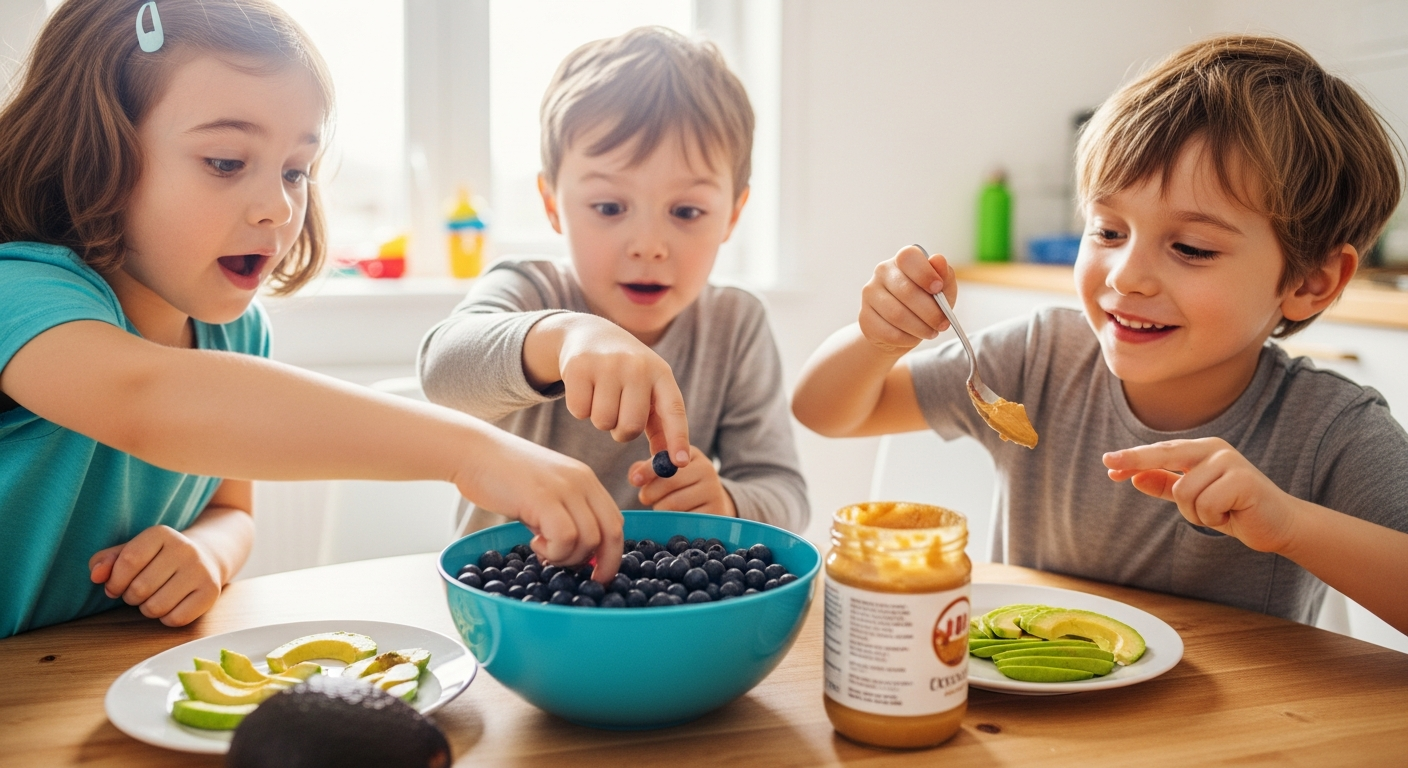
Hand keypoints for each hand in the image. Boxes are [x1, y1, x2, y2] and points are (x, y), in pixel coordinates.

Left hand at [88, 525, 223, 626]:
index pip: (128, 561)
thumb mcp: (133, 551)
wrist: (207, 557)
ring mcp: (201, 570)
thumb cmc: (160, 558)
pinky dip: (166, 618)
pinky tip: (171, 605)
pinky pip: (176, 619)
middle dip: (131, 597)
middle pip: (140, 588)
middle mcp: (185, 549)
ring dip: (148, 609)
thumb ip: (107, 561)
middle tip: (139, 592)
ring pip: (156, 607)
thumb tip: (95, 575)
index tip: (115, 587)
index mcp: (162, 533)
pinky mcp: (211, 592)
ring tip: (154, 598)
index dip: (114, 581)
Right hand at [453, 432, 623, 582]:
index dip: (611, 553)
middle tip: (578, 575)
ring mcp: (565, 488)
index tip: (595, 571)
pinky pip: (565, 537)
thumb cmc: (502, 477)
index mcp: (585, 480)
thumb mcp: (544, 493)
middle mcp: (582, 482)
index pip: (614, 522)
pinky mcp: (544, 497)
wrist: (472, 452)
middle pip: (611, 533)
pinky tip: (534, 542)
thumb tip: (577, 554)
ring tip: (542, 548)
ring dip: (567, 557)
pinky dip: (553, 550)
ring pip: (589, 540)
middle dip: (602, 564)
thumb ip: (563, 516)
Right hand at [544, 314, 690, 467]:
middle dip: (623, 432)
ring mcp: (607, 364)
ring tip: (602, 397)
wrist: (590, 334)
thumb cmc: (626, 373)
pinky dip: (581, 409)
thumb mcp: (649, 388)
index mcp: (661, 373)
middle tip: (618, 415)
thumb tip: (673, 464)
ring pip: (603, 422)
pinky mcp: (579, 367)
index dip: (678, 438)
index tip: (680, 463)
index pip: (674, 410)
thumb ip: (662, 424)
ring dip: (601, 419)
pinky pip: (579, 412)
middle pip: (631, 426)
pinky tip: (586, 389)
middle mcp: (637, 366)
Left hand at [627, 445, 737, 517]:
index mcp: (691, 454)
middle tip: (645, 498)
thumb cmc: (680, 485)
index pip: (666, 460)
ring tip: (662, 507)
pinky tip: (674, 518)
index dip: (648, 470)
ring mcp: (713, 491)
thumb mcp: (666, 471)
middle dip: (650, 493)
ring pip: (674, 503)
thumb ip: (647, 469)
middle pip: (669, 482)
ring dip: (660, 508)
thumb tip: (634, 475)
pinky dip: (673, 521)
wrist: (711, 502)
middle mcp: (706, 469)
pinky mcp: (715, 512)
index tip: (634, 481)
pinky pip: (684, 519)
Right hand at [858, 245, 957, 354]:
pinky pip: (888, 332)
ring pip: (897, 315)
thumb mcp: (941, 290)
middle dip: (930, 311)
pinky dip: (907, 338)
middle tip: (943, 323)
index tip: (938, 288)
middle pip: (906, 291)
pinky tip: (913, 337)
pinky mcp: (865, 318)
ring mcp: (870, 295)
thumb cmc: (924, 303)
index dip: (925, 273)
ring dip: (920, 328)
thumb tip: (938, 259)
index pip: (908, 257)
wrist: (900, 329)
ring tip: (931, 332)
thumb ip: (943, 275)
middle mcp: (881, 273)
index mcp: (901, 260)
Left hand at [1103, 438, 1298, 552]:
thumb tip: (1134, 476)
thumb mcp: (1194, 498)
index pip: (1161, 452)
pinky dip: (1213, 517)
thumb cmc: (1234, 508)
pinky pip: (1205, 504)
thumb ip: (1166, 485)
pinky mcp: (1243, 479)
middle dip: (1137, 461)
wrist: (1277, 525)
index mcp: (1202, 451)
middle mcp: (1214, 450)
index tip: (1107, 463)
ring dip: (1197, 513)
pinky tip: (1232, 514)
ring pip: (1184, 493)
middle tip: (1109, 464)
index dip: (1133, 459)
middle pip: (1166, 454)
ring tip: (1220, 512)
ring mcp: (1229, 462)